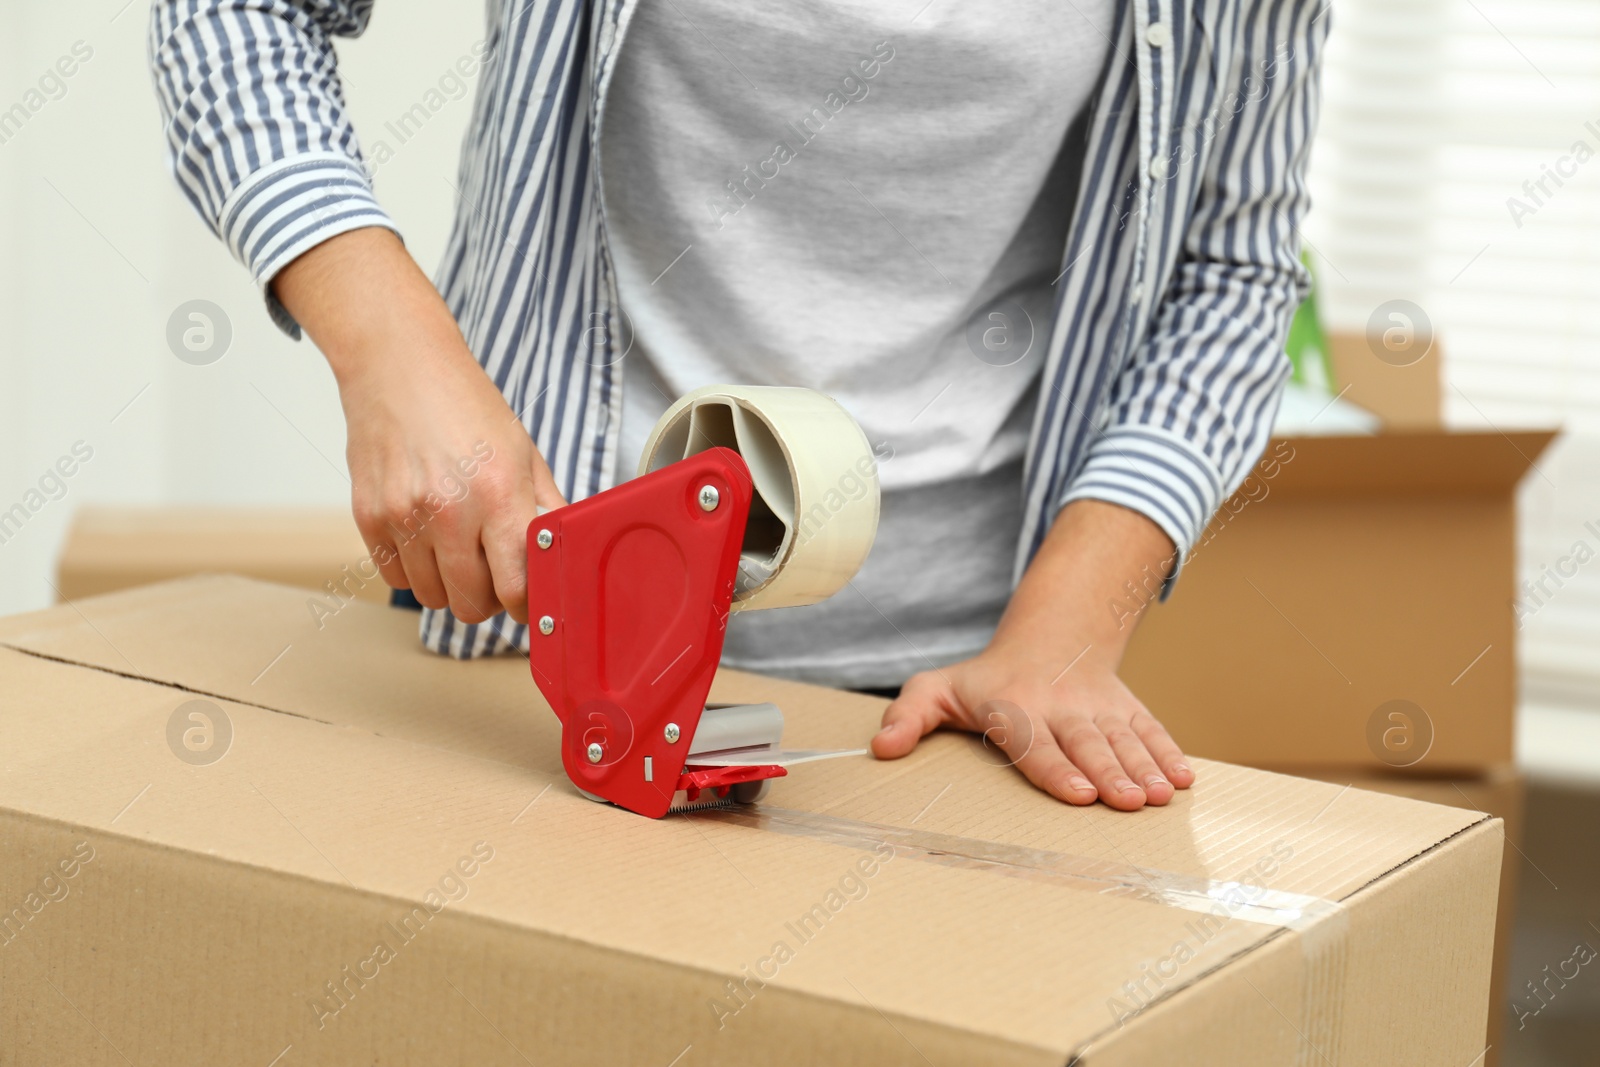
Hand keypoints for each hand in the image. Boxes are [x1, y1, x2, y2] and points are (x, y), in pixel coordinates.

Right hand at [273, 228, 565, 623]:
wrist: (400, 366)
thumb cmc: (466, 406)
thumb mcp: (524, 452)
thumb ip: (546, 509)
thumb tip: (562, 557)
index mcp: (499, 493)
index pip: (515, 587)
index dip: (526, 604)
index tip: (527, 601)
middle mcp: (450, 510)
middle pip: (471, 604)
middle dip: (487, 599)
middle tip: (492, 573)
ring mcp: (404, 516)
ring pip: (431, 597)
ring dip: (448, 585)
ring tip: (457, 549)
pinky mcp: (369, 516)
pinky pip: (395, 577)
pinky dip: (413, 570)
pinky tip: (426, 539)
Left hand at [869, 498, 1193, 809]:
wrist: (1050, 636)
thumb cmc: (985, 680)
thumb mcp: (937, 689)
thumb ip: (908, 716)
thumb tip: (881, 748)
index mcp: (1013, 708)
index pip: (1034, 743)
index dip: (1057, 768)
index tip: (1078, 793)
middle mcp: (1060, 707)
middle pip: (1087, 744)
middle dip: (1110, 773)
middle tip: (1129, 802)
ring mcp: (1098, 707)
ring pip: (1123, 738)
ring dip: (1144, 767)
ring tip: (1159, 796)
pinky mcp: (1126, 708)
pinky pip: (1150, 729)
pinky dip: (1168, 752)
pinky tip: (1183, 780)